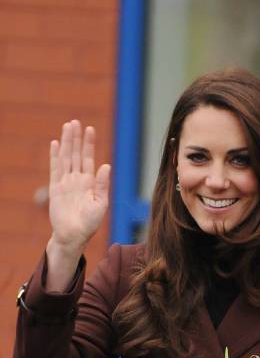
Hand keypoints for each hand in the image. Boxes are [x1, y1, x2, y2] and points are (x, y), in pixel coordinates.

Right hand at [49, 120, 110, 253]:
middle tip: (75, 122)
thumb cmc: (90, 224)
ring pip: (65, 158)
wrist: (74, 236)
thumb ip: (102, 185)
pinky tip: (55, 143)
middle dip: (76, 138)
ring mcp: (65, 183)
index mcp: (89, 183)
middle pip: (76, 154)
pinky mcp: (55, 188)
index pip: (88, 158)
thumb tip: (106, 165)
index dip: (89, 144)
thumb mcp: (101, 204)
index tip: (90, 129)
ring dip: (66, 142)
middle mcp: (77, 180)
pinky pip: (54, 169)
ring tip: (67, 127)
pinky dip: (55, 156)